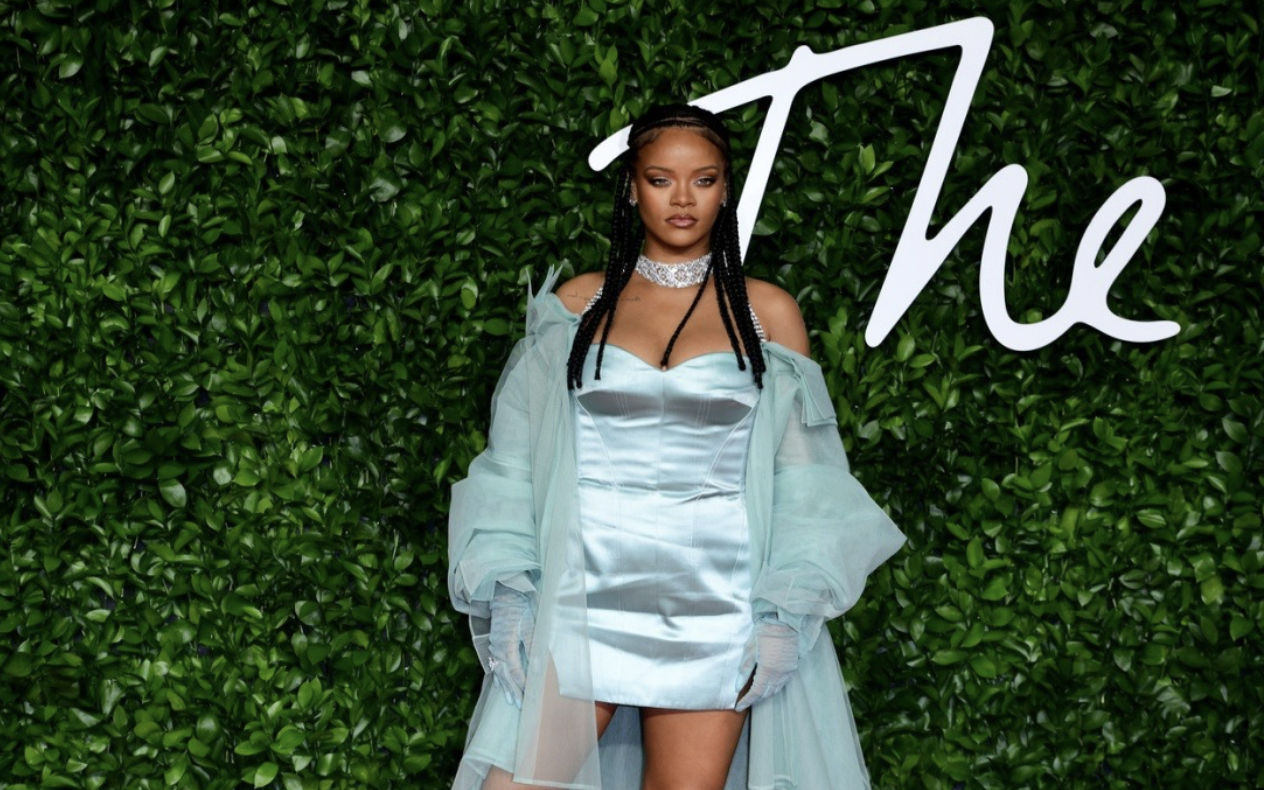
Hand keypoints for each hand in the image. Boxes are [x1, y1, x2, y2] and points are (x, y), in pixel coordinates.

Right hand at [488, 581, 534, 708]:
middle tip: (519, 705)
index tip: (529, 695)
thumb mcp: (530, 626)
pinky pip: (494, 665)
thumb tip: (538, 666)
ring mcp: (494, 647)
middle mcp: (498, 650)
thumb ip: (533, 647)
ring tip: (510, 700)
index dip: (522, 684)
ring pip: (497, 672)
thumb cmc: (519, 609)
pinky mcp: (493, 644)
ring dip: (504, 687)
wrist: (503, 596)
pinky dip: (497, 676)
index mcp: (507, 647)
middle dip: (513, 691)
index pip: (515, 671)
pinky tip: (499, 684)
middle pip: (505, 675)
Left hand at [734, 616, 798, 710]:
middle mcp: (778, 674)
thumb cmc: (764, 633)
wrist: (784, 623)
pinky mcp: (792, 668)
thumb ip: (744, 670)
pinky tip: (768, 687)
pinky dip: (774, 689)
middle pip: (766, 694)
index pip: (755, 693)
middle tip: (745, 702)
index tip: (738, 707)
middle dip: (755, 700)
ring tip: (755, 697)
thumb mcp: (749, 650)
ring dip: (765, 695)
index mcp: (766, 670)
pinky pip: (782, 684)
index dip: (746, 701)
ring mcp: (787, 672)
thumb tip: (737, 687)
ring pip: (775, 690)